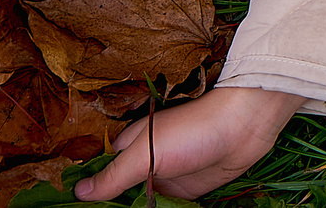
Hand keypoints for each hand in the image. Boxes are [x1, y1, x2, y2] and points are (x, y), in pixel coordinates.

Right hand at [74, 87, 300, 200]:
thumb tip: (79, 192)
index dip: (89, 194)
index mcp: (129, 148)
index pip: (100, 175)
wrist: (246, 126)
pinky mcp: (185, 193)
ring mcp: (164, 180)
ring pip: (140, 204)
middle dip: (112, 206)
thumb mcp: (147, 152)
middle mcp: (144, 165)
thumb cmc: (194, 129)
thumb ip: (114, 175)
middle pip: (118, 195)